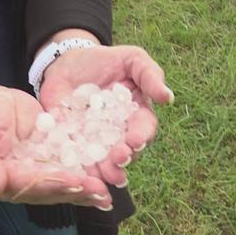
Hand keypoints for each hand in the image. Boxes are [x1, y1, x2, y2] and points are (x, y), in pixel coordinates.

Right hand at [0, 83, 112, 208]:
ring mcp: (34, 172)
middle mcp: (17, 183)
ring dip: (84, 189)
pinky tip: (106, 179)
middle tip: (100, 191)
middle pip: (48, 189)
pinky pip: (67, 167)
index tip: (75, 182)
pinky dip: (86, 174)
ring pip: (61, 184)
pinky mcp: (47, 159)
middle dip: (75, 190)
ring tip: (106, 192)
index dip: (51, 183)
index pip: (26, 185)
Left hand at [38, 45, 173, 185]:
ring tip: (104, 175)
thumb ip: (150, 76)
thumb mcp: (131, 59)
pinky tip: (78, 175)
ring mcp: (95, 142)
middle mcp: (119, 134)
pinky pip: (77, 161)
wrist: (67, 62)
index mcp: (137, 115)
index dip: (141, 135)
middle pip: (126, 151)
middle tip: (119, 158)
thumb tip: (168, 98)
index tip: (135, 140)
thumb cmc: (105, 60)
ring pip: (104, 163)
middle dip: (124, 158)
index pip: (144, 129)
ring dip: (106, 171)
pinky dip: (79, 170)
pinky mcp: (72, 145)